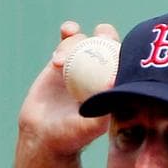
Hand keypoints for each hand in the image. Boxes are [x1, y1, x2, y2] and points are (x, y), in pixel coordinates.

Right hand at [17, 21, 119, 156]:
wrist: (44, 137)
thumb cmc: (71, 137)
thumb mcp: (90, 127)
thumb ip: (102, 108)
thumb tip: (114, 81)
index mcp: (112, 88)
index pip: (123, 63)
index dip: (124, 50)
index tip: (117, 48)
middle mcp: (98, 75)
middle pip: (107, 46)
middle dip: (106, 35)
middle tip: (100, 35)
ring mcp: (80, 67)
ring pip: (84, 42)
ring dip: (75, 43)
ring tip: (58, 64)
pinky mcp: (61, 62)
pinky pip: (67, 41)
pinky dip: (68, 33)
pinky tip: (67, 30)